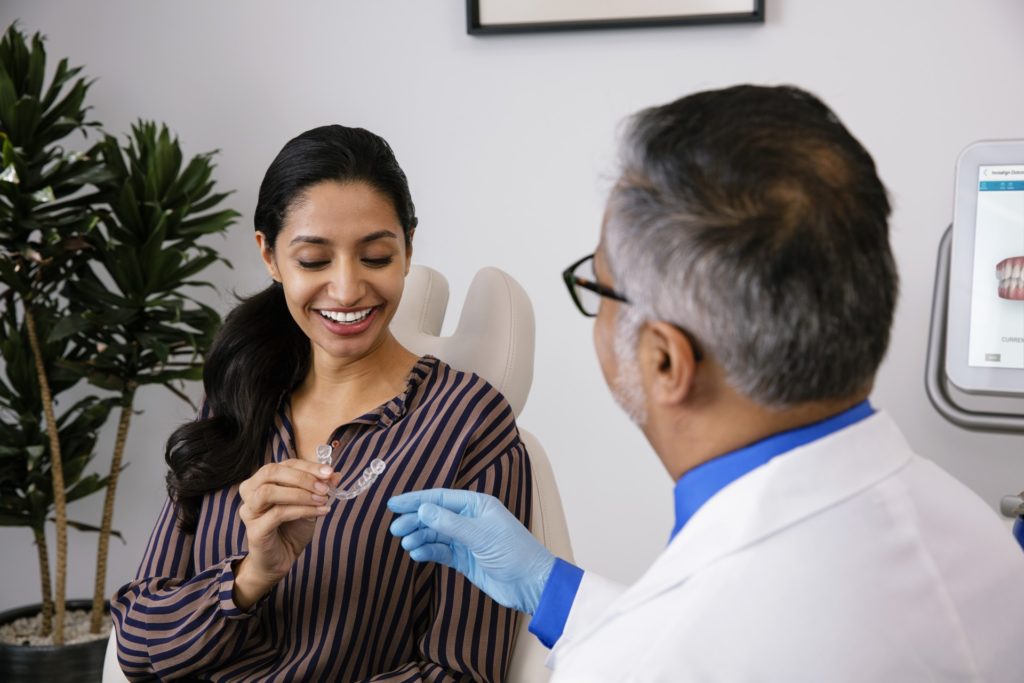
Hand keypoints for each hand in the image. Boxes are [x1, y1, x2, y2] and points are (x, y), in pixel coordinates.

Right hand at [234, 460, 335, 607]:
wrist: (281, 559)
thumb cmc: (292, 528)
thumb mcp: (310, 503)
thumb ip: (319, 488)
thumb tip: (336, 475)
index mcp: (262, 480)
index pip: (284, 464)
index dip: (308, 466)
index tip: (330, 472)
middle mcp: (250, 492)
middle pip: (271, 472)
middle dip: (302, 477)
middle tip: (325, 486)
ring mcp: (249, 511)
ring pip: (269, 492)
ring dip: (300, 493)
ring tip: (322, 499)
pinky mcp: (254, 530)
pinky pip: (277, 514)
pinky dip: (302, 510)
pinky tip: (319, 512)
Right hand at [387, 489, 554, 613]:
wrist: (531, 584)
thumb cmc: (513, 552)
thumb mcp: (480, 535)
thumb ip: (450, 523)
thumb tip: (423, 509)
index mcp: (478, 505)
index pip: (441, 498)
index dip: (416, 500)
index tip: (393, 504)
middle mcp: (471, 519)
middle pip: (435, 516)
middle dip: (414, 521)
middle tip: (395, 529)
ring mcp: (467, 540)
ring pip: (436, 534)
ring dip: (420, 537)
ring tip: (406, 544)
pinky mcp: (465, 559)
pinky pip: (441, 552)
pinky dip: (428, 551)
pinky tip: (417, 554)